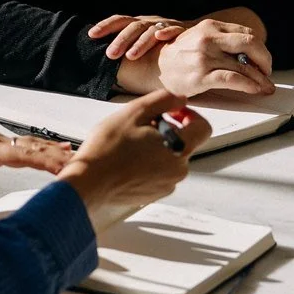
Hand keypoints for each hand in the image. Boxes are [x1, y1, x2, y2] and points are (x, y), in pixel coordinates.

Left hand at [0, 126, 74, 193]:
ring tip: (81, 158)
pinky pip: (23, 148)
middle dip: (59, 157)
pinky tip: (56, 151)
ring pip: (31, 147)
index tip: (67, 168)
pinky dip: (43, 150)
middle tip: (86, 167)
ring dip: (55, 152)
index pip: (21, 154)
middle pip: (32, 149)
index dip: (45, 161)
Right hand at [59, 91, 210, 219]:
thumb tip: (179, 99)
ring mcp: (167, 184)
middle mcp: (179, 169)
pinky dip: (150, 164)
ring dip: (157, 147)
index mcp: (179, 147)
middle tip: (141, 126)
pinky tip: (128, 160)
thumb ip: (163, 100)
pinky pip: (160, 173)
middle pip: (185, 142)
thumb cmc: (108, 149)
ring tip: (131, 144)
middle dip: (168, 130)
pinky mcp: (155, 194)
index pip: (203, 127)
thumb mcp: (134, 112)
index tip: (172, 113)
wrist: (89, 183)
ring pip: (171, 158)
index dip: (189, 115)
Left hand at [88, 12, 189, 62]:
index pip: (119, 21)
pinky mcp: (181, 30)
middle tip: (110, 55)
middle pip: (133, 27)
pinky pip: (174, 30)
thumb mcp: (143, 40)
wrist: (194, 34)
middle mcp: (150, 22)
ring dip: (140, 42)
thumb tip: (103, 56)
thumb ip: (127, 45)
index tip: (91, 35)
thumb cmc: (161, 42)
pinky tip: (160, 38)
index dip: (105, 26)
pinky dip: (168, 32)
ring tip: (131, 56)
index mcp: (138, 23)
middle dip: (121, 40)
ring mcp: (165, 25)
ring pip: (151, 31)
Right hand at [115, 15, 273, 98]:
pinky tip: (254, 90)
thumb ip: (222, 42)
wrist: (152, 67)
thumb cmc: (178, 56)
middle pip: (251, 44)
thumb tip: (250, 56)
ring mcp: (204, 56)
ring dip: (260, 79)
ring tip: (266, 87)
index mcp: (210, 26)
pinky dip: (249, 85)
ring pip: (244, 66)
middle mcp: (208, 38)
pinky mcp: (201, 75)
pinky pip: (233, 79)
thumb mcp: (200, 40)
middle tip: (268, 73)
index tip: (263, 62)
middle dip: (266, 60)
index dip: (260, 49)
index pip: (247, 34)